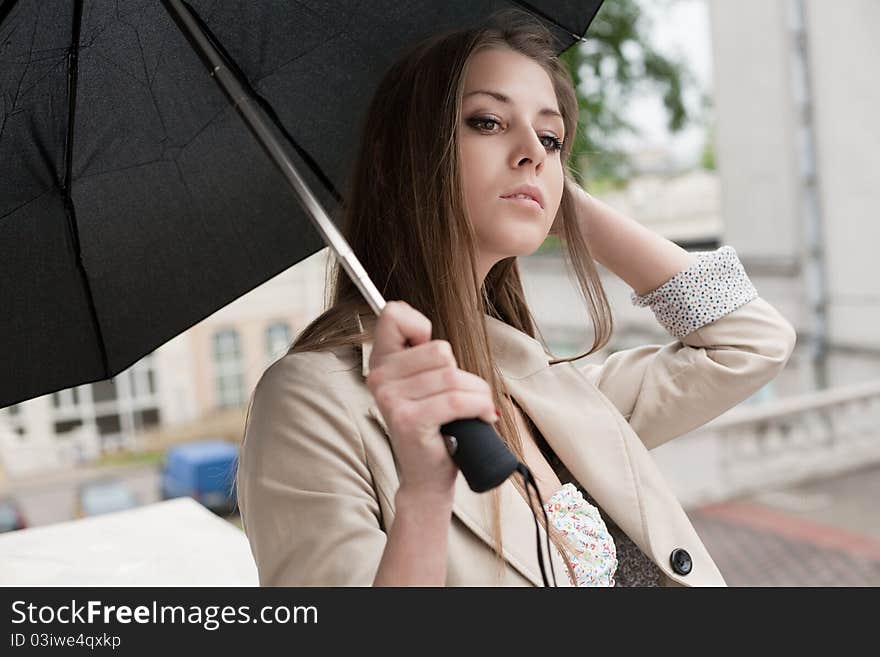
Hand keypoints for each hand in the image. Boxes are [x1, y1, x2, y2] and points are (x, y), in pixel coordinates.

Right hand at [366, 301, 498, 500]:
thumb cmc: (435, 427)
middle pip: (440, 349)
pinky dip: (479, 407)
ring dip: (477, 393)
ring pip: (453, 377)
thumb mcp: (425, 383)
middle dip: (462, 373)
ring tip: (475, 409)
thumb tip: (427, 330)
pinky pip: (457, 400)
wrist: (427, 476)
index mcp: (380, 363)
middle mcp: (379, 378)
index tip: (434, 356)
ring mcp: (391, 400)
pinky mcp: (409, 420)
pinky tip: (482, 416)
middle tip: (459, 396)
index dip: (421, 326)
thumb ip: (422, 354)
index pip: (394, 315)